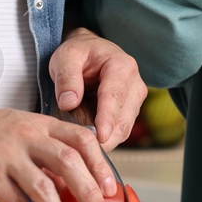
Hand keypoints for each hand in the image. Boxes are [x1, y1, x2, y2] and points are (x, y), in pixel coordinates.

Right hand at [0, 103, 117, 201]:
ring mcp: (7, 155)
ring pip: (43, 188)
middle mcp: (26, 135)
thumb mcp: (19, 129)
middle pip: (68, 162)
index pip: (81, 138)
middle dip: (88, 192)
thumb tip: (73, 183)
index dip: (100, 164)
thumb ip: (45, 151)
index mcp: (39, 123)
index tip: (111, 188)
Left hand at [50, 25, 148, 150]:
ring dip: (104, 140)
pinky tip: (89, 143)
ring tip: (81, 145)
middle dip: (105, 137)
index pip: (115, 97)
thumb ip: (67, 78)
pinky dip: (105, 140)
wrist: (90, 52)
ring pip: (123, 130)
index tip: (100, 138)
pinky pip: (119, 132)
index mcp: (122, 66)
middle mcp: (135, 84)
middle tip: (81, 149)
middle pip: (123, 119)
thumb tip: (69, 103)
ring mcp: (135, 100)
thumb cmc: (78, 53)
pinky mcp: (130, 113)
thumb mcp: (66, 57)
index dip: (107, 119)